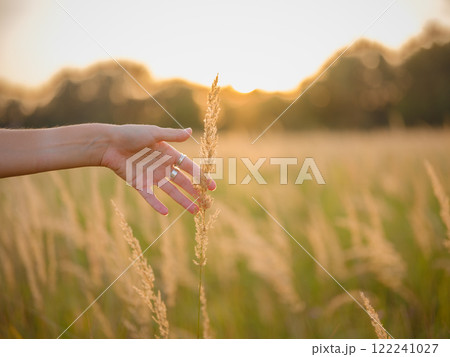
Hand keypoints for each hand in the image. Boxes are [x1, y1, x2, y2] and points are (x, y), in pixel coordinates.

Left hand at [100, 124, 215, 214]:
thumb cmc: (131, 134)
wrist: (109, 144)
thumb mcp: (154, 133)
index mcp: (168, 154)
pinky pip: (150, 197)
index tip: (211, 187)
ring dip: (183, 201)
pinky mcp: (140, 184)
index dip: (201, 176)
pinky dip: (157, 205)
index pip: (189, 167)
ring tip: (194, 211)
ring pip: (171, 191)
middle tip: (207, 203)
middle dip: (195, 192)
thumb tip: (190, 131)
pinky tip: (166, 213)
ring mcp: (152, 176)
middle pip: (183, 182)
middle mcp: (163, 167)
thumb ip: (172, 135)